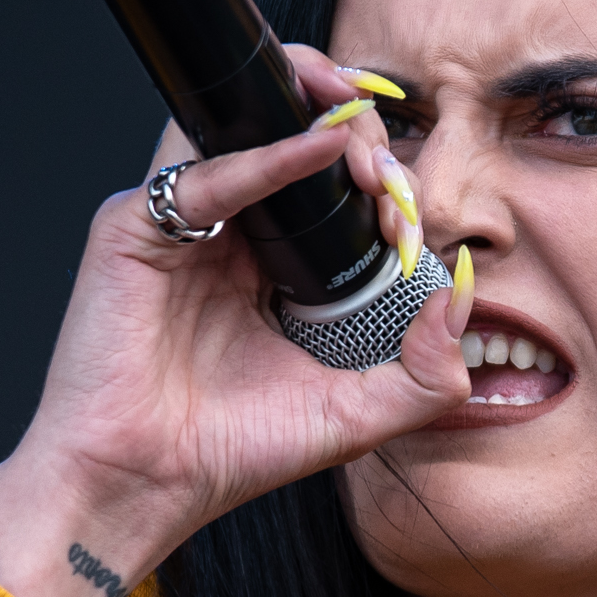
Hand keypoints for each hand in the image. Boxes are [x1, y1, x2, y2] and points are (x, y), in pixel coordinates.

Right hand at [0, 46, 473, 596]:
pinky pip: (207, 172)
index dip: (381, 187)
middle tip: (385, 169)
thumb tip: (462, 295)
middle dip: (355, 138)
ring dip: (309, 109)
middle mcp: (227, 236)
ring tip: (358, 122)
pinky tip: (321, 148)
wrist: (143, 487)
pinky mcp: (134, 228)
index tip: (408, 217)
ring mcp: (179, 227)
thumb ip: (426, 371)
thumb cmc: (227, 451)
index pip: (336, 193)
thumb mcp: (357, 416)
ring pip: (245, 130)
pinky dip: (269, 155)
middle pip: (294, 145)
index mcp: (275, 270)